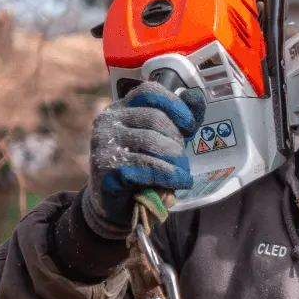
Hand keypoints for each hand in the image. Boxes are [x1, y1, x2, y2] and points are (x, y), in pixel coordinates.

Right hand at [82, 81, 205, 238]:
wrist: (116, 206)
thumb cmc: (142, 169)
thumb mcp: (162, 142)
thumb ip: (178, 121)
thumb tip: (196, 96)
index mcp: (120, 108)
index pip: (149, 92)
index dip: (175, 105)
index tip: (190, 126)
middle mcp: (108, 121)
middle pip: (155, 118)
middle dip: (176, 141)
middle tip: (182, 160)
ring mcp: (103, 143)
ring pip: (152, 142)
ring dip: (175, 161)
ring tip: (182, 173)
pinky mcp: (106, 167)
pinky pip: (147, 166)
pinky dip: (170, 176)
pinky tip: (179, 182)